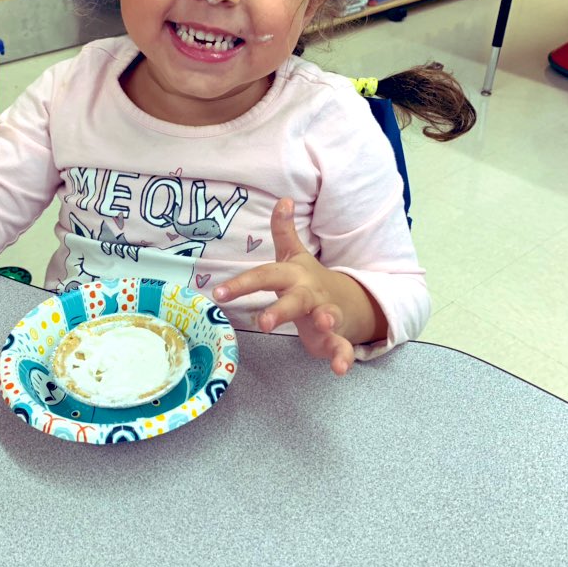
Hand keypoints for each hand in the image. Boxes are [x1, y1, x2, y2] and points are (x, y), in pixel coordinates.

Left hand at [214, 198, 356, 375]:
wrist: (348, 301)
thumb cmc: (308, 280)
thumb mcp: (294, 255)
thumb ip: (284, 230)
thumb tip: (282, 197)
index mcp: (294, 275)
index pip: (265, 276)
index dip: (243, 283)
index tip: (219, 293)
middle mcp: (310, 293)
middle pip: (295, 299)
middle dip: (281, 309)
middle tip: (264, 322)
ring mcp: (326, 312)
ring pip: (327, 316)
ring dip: (326, 319)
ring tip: (324, 323)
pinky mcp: (337, 335)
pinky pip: (342, 346)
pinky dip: (342, 356)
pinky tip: (339, 369)